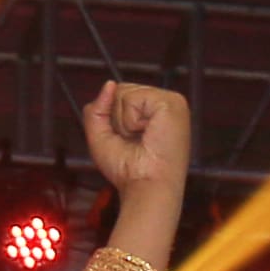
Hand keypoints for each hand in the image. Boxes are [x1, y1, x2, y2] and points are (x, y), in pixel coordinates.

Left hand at [82, 79, 190, 266]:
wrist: (145, 186)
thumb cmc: (128, 169)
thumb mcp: (101, 136)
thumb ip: (97, 109)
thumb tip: (109, 84)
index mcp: (152, 110)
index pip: (120, 95)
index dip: (113, 119)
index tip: (127, 142)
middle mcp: (163, 103)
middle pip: (120, 90)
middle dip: (116, 120)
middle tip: (133, 142)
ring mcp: (170, 101)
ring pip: (124, 93)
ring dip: (123, 122)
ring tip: (141, 139)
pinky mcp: (171, 102)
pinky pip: (133, 99)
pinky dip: (131, 121)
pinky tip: (147, 133)